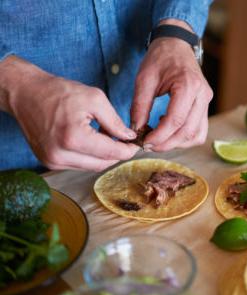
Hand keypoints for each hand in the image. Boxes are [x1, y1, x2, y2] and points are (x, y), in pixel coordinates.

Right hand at [0, 56, 138, 170]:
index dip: (127, 151)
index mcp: (73, 138)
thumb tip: (128, 137)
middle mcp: (61, 155)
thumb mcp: (94, 99)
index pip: (110, 153)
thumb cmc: (59, 92)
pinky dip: (89, 156)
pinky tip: (91, 142)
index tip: (135, 146)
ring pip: (91, 166)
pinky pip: (78, 164)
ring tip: (106, 138)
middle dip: (116, 154)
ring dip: (103, 156)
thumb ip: (114, 121)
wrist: (26, 94)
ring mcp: (52, 161)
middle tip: (123, 141)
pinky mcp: (49, 162)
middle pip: (102, 164)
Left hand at [131, 21, 212, 151]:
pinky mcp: (204, 106)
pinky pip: (199, 131)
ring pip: (196, 135)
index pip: (176, 120)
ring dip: (176, 143)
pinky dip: (184, 137)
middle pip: (188, 132)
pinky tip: (169, 130)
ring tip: (158, 138)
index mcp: (188, 85)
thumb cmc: (160, 58)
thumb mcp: (144, 79)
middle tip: (148, 145)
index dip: (159, 136)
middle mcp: (203, 95)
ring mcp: (206, 102)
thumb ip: (139, 106)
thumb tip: (136, 130)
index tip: (144, 142)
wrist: (175, 45)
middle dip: (166, 143)